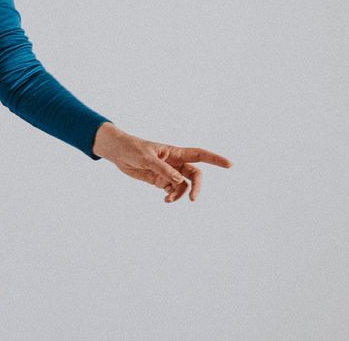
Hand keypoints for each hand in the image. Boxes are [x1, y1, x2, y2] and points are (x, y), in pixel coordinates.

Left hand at [94, 125, 231, 201]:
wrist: (118, 153)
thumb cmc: (132, 149)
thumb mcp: (147, 158)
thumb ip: (163, 170)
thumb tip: (180, 182)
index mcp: (175, 152)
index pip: (199, 154)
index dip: (215, 159)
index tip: (230, 165)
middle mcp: (175, 162)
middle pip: (195, 174)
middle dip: (197, 186)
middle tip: (193, 199)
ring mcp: (169, 172)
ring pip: (184, 185)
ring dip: (180, 194)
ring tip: (168, 199)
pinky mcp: (160, 180)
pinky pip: (173, 190)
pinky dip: (172, 196)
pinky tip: (166, 200)